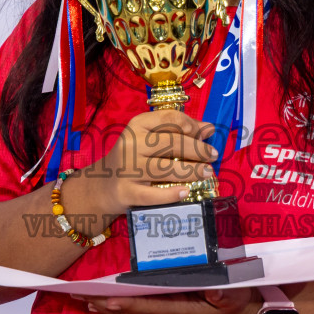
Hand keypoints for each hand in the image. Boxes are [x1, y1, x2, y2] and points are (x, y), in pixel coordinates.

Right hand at [72, 110, 218, 213]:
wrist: (101, 186)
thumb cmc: (132, 159)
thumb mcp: (150, 140)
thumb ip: (178, 132)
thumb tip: (209, 128)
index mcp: (137, 125)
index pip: (170, 118)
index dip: (191, 125)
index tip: (204, 135)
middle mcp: (131, 144)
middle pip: (172, 143)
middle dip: (197, 149)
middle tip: (212, 156)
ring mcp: (127, 169)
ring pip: (165, 168)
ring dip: (191, 171)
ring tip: (207, 172)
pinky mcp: (126, 191)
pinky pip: (152, 194)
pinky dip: (171, 194)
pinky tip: (186, 192)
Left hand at [83, 288, 257, 313]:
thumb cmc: (238, 304)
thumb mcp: (236, 296)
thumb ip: (223, 294)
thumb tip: (213, 291)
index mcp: (183, 312)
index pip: (151, 307)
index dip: (129, 303)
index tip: (108, 299)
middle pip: (133, 313)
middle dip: (106, 304)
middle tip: (80, 295)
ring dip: (107, 308)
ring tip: (83, 299)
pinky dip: (118, 310)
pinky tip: (102, 305)